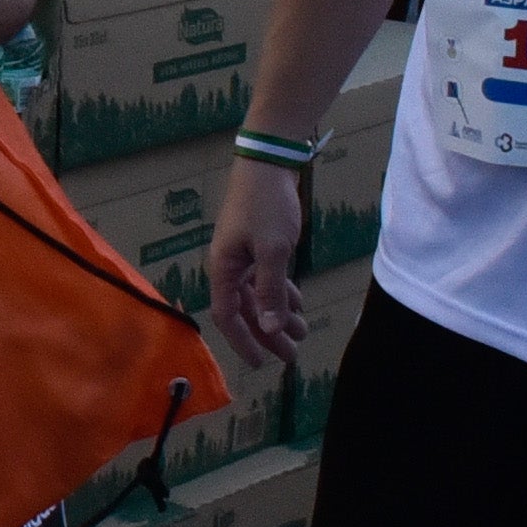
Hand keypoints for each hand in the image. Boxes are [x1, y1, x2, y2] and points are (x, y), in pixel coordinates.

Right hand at [205, 160, 308, 363]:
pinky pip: (267, 278)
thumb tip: (270, 330)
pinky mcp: (258, 245)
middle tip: (292, 355)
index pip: (227, 316)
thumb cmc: (266, 205)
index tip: (261, 365)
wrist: (268, 161)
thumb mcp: (272, 251)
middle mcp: (230, 266)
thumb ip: (271, 291)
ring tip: (302, 332)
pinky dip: (282, 293)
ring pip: (259, 295)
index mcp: (223, 269)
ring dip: (279, 314)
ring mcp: (243, 255)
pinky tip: (298, 303)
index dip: (243, 342)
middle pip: (246, 310)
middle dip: (268, 334)